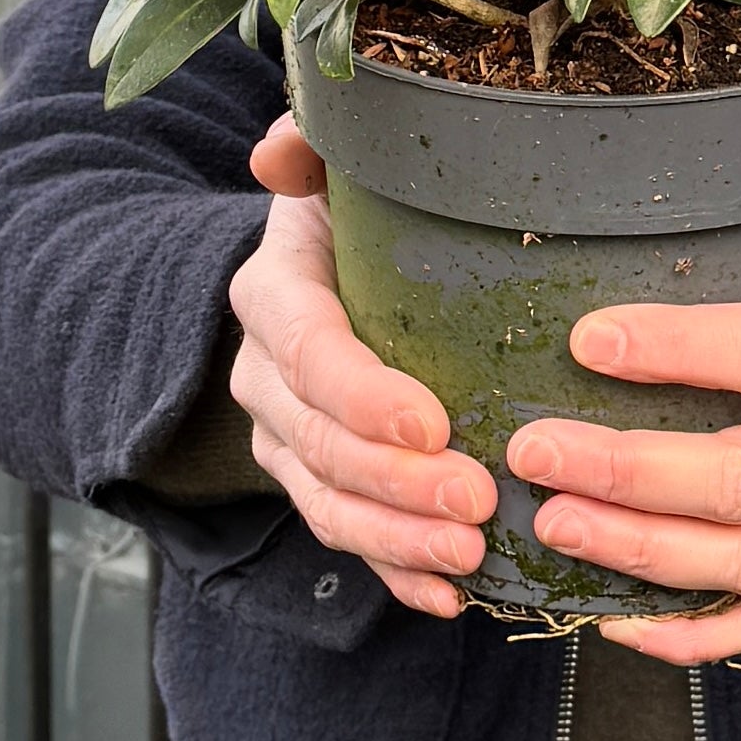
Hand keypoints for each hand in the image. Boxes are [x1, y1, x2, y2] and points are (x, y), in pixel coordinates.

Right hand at [225, 114, 497, 616]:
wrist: (326, 265)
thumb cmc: (354, 209)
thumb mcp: (340, 163)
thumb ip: (316, 142)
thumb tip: (278, 150)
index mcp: (274, 291)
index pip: (306, 351)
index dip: (362, 395)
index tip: (434, 421)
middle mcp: (265, 373)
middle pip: (318, 444)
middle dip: (394, 482)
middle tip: (475, 500)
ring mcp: (286, 437)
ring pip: (328, 503)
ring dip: (397, 538)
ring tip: (470, 553)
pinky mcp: (317, 482)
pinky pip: (349, 539)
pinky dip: (396, 574)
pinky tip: (449, 598)